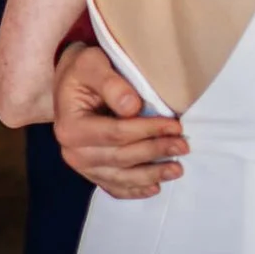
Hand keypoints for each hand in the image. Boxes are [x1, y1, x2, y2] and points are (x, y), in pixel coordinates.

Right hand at [52, 43, 187, 198]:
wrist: (70, 82)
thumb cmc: (83, 70)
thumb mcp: (92, 63)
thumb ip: (111, 83)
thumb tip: (132, 107)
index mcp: (71, 127)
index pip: (116, 133)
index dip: (148, 131)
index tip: (175, 126)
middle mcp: (73, 151)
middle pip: (121, 158)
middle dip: (155, 152)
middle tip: (184, 146)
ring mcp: (81, 165)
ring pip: (120, 177)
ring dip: (150, 176)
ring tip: (177, 169)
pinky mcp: (90, 170)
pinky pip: (112, 186)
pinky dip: (134, 190)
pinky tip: (154, 187)